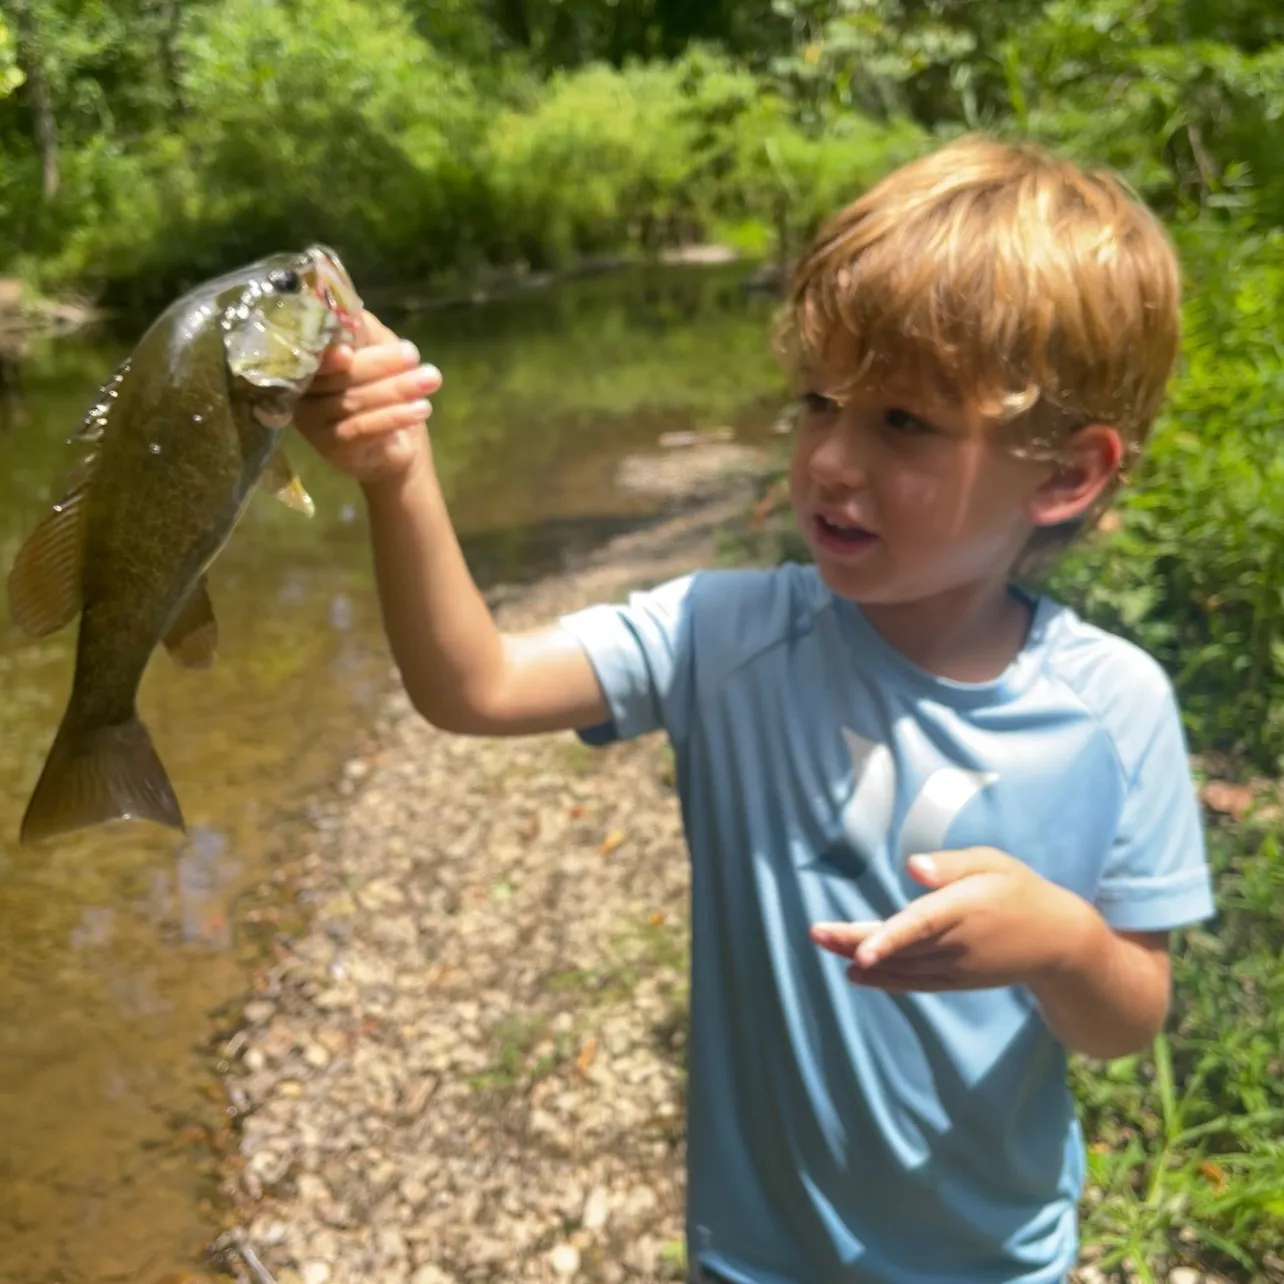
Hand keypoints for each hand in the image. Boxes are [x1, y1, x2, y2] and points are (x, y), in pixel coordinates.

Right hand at [294, 310, 441, 484]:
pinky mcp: (332, 446)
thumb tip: (351, 312)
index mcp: (305, 360)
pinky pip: (363, 427)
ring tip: (431, 379)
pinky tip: (421, 408)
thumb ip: (361, 329)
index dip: (330, 348)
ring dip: (396, 388)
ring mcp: (313, 421)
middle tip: (413, 355)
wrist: (393, 446)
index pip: (313, 349)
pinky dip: (394, 416)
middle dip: (379, 364)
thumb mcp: (376, 348)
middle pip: (338, 374)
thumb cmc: (382, 388)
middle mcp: (301, 390)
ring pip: (353, 400)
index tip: (351, 348)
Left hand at [810, 847, 1096, 991]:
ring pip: (901, 966)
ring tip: (823, 942)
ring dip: (860, 958)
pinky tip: (855, 973)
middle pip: (899, 946)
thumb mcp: (993, 863)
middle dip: (854, 942)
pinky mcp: (956, 980)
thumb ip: (952, 864)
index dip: (888, 939)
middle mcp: (957, 944)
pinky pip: (914, 983)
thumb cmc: (1019, 890)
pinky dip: (884, 980)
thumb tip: (912, 866)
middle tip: (816, 933)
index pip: (920, 925)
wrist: (1058, 942)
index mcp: (964, 909)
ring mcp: (956, 967)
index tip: (860, 952)